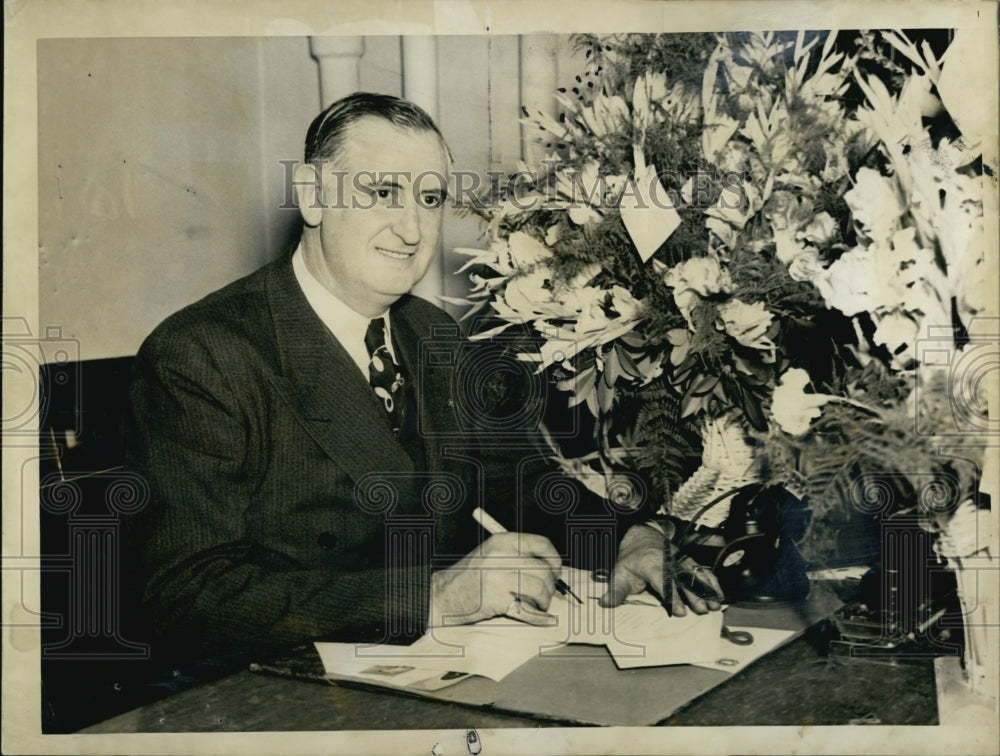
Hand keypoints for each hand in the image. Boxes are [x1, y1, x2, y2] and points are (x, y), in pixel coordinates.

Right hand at [430, 532, 561, 626]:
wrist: (445, 595)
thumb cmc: (471, 577)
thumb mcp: (492, 555)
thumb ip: (519, 557)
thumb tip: (552, 569)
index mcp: (503, 541)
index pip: (542, 544)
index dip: (555, 559)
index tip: (556, 571)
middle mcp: (502, 556)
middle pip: (544, 570)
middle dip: (551, 587)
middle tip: (546, 595)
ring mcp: (500, 578)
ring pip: (540, 590)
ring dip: (544, 602)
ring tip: (537, 605)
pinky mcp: (498, 599)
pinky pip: (529, 609)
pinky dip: (538, 617)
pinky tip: (540, 617)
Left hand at [599, 523, 723, 615]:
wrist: (642, 535)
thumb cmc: (631, 558)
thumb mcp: (620, 572)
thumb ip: (616, 591)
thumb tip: (605, 604)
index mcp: (651, 565)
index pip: (663, 582)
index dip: (672, 597)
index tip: (681, 611)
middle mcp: (668, 562)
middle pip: (682, 580)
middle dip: (693, 595)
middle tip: (702, 610)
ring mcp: (680, 561)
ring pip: (695, 575)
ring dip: (706, 589)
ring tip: (715, 604)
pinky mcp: (687, 562)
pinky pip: (702, 571)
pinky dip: (712, 582)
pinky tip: (720, 595)